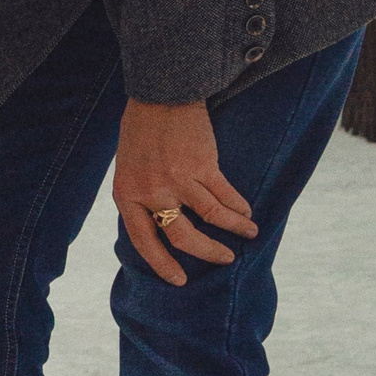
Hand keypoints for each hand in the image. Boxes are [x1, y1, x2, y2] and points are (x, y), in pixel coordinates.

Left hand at [111, 98, 257, 285]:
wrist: (159, 95)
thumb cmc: (141, 131)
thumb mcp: (129, 168)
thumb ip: (142, 195)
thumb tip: (161, 223)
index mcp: (127, 195)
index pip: (144, 241)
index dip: (162, 264)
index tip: (179, 280)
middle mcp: (152, 192)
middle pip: (182, 237)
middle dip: (207, 253)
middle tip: (224, 260)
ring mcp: (178, 180)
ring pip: (213, 218)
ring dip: (235, 229)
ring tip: (248, 234)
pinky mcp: (203, 166)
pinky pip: (226, 196)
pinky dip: (239, 208)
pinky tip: (246, 212)